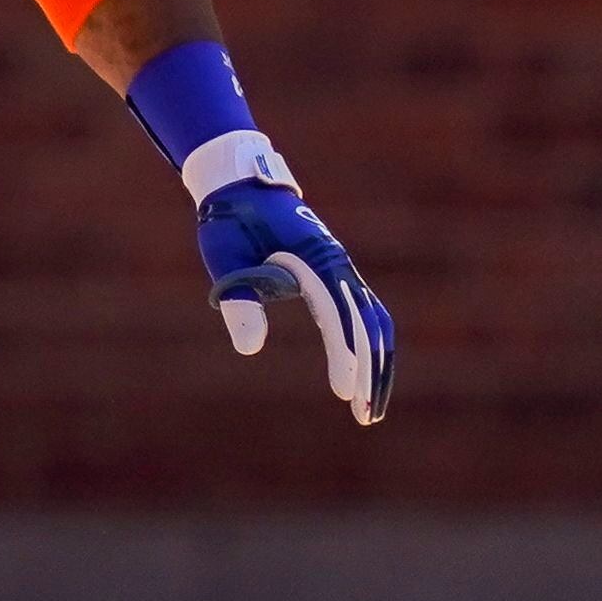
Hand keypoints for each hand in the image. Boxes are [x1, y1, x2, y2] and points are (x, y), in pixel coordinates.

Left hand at [197, 178, 392, 424]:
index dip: (345, 356)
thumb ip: (239, 301)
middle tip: (367, 416)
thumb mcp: (224, 259)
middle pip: (368, 325)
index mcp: (315, 259)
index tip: (345, 393)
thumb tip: (250, 350)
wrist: (239, 184)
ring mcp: (340, 268)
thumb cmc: (228, 221)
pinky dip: (370, 345)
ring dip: (377, 364)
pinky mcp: (334, 274)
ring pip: (374, 321)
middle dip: (371, 372)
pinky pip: (363, 314)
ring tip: (370, 408)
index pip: (339, 317)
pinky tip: (365, 375)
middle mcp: (337, 264)